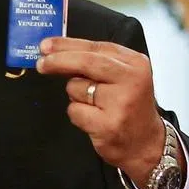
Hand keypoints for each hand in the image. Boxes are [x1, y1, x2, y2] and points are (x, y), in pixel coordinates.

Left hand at [36, 37, 179, 188]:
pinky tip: (94, 119)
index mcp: (135, 63)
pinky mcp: (109, 125)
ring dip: (74, 95)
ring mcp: (121, 103)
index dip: (65, 45)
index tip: (45, 46)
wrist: (147, 144)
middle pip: (85, 62)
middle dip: (58, 61)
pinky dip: (77, 114)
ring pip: (76, 88)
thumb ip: (94, 61)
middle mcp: (132, 80)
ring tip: (94, 105)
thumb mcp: (120, 77)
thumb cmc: (127, 105)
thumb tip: (53, 51)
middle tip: (41, 64)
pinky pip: (74, 110)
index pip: (95, 47)